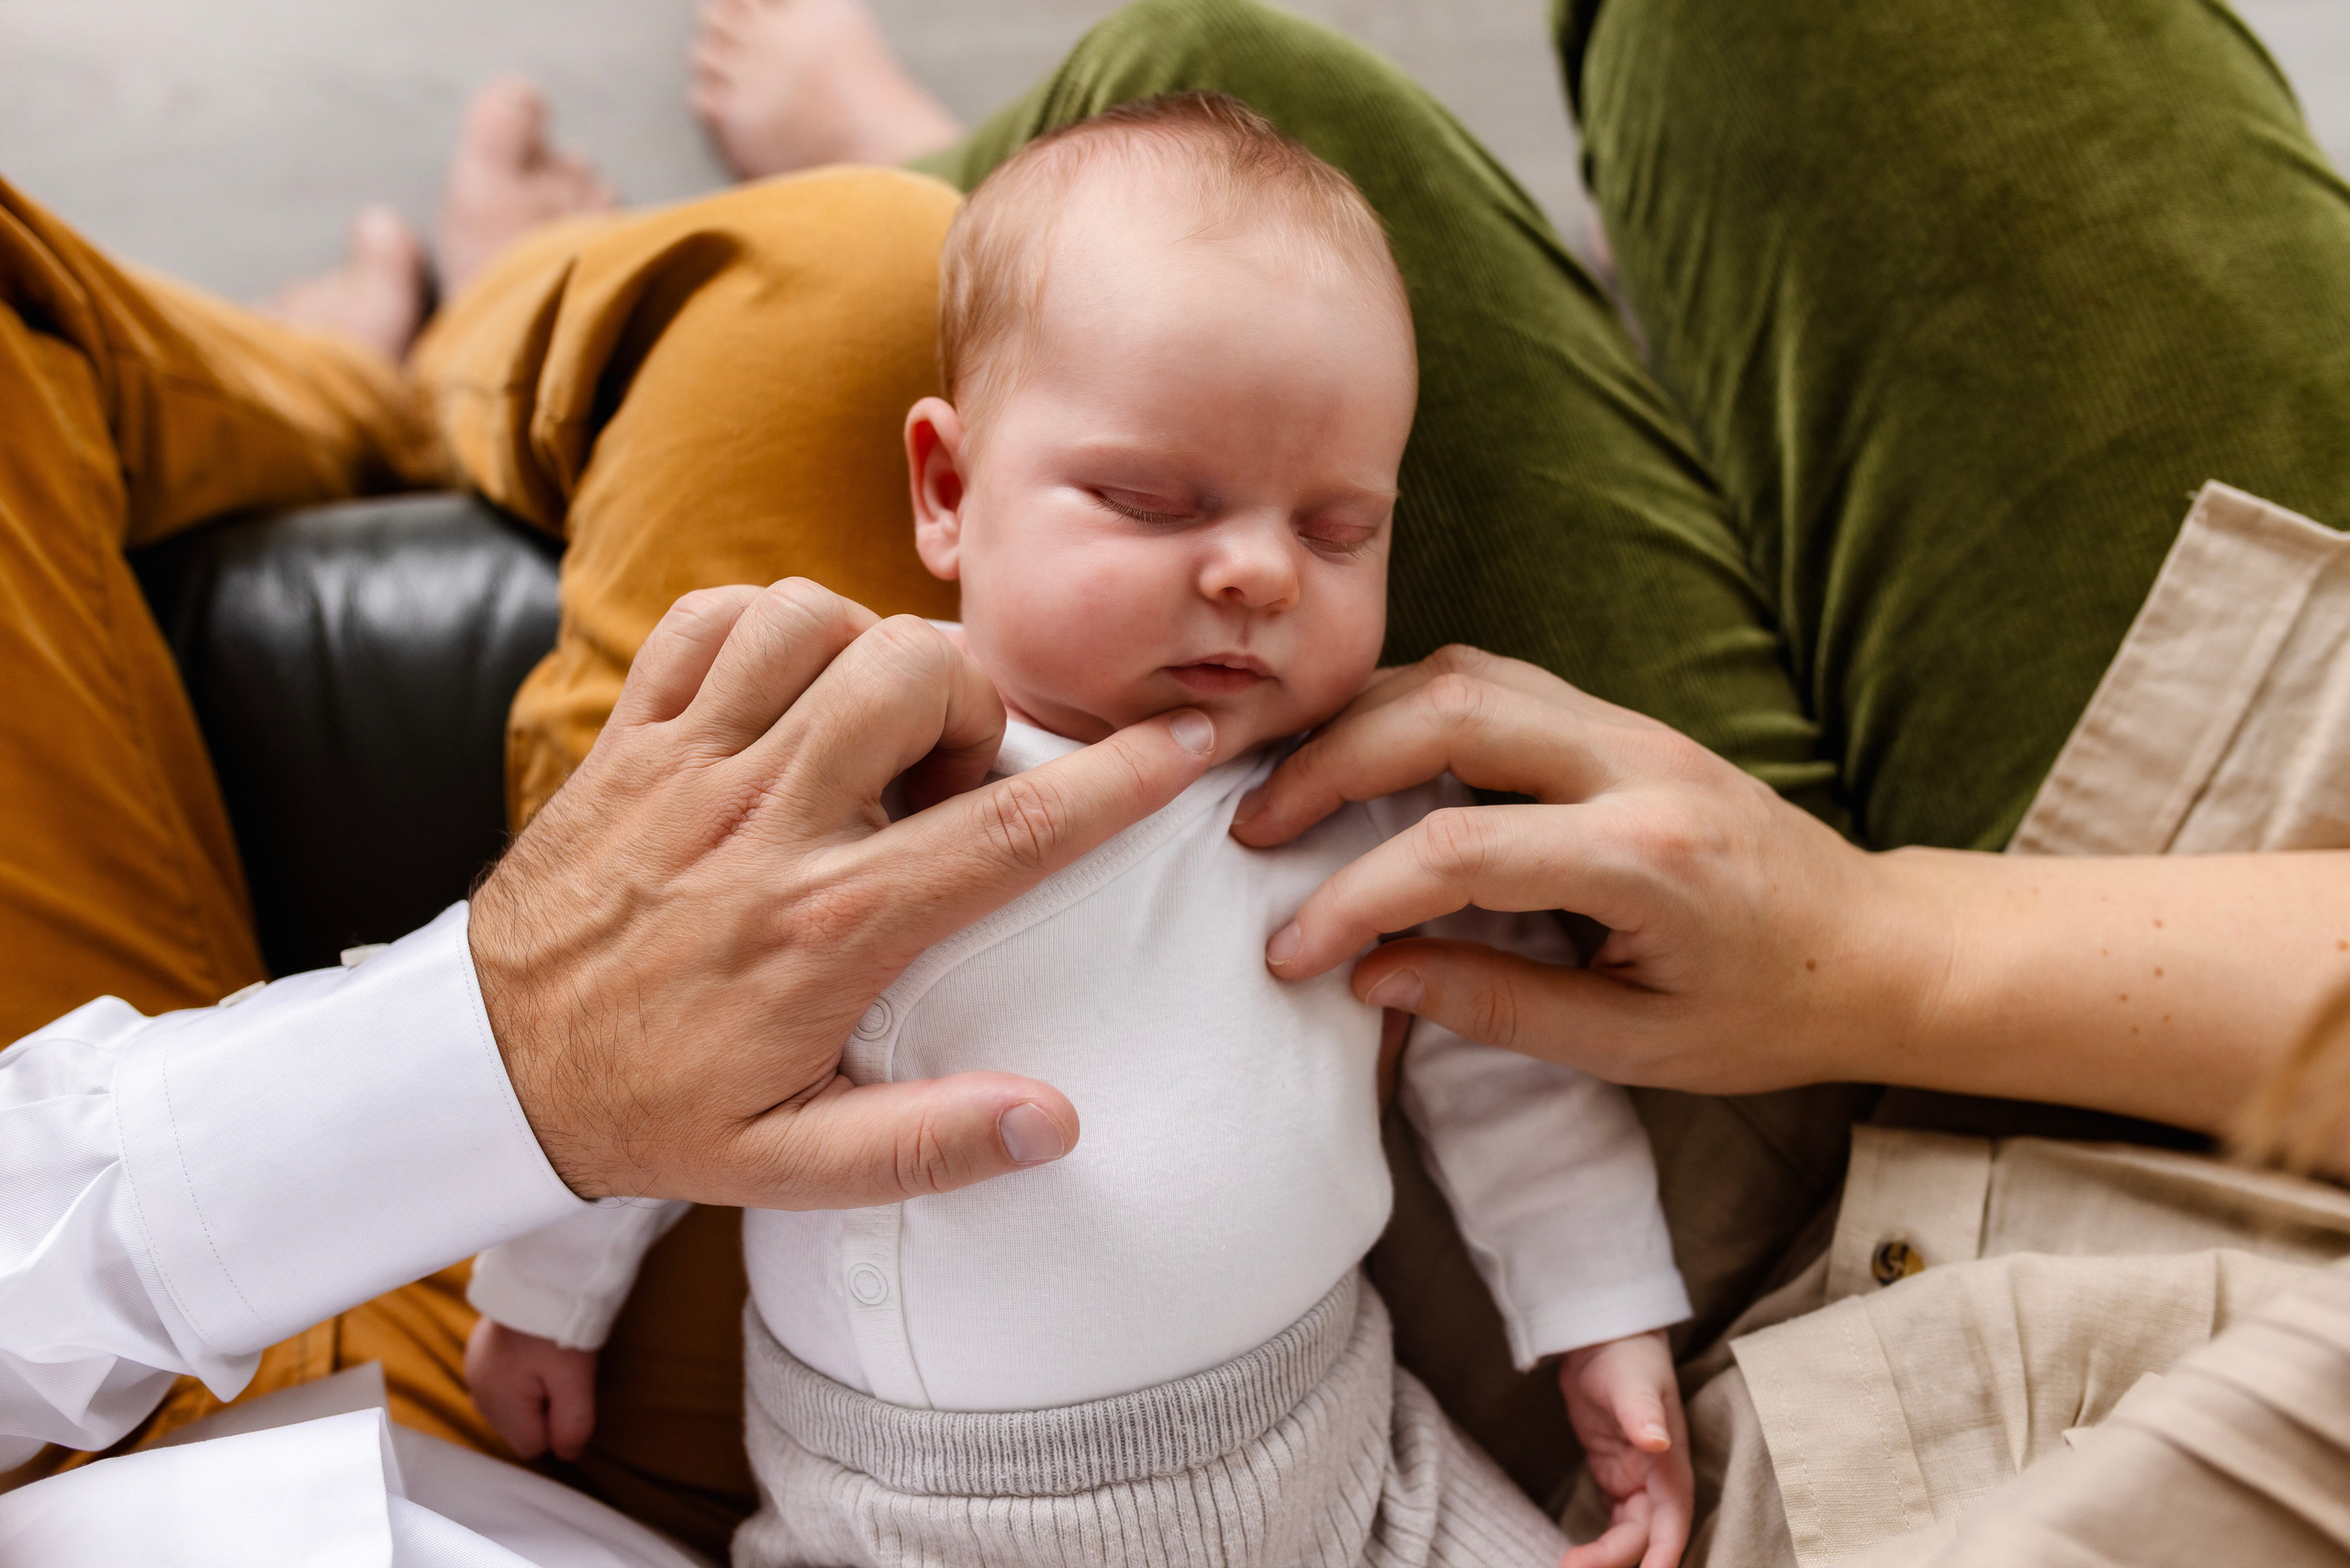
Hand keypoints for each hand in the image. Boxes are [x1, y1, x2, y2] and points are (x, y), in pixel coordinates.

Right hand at [464, 1318, 597, 1461]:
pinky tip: (532, 1348)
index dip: (557, 1424)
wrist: (538, 1275)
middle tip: (560, 1370)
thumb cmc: (558, 1329)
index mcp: (499, 1405)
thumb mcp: (575, 1379)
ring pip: (509, 1404)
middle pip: (517, 1426)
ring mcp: (474, 1370)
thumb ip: (572, 1423)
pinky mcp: (478, 1351)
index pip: (532, 1445)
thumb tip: (567, 1456)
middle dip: (542, 1409)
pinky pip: (501, 1380)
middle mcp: (478, 1393)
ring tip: (547, 1357)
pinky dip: (518, 1373)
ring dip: (530, 1391)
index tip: (568, 1390)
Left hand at [471, 578, 1215, 1203]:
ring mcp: (687, 766)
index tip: (1181, 743)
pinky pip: (704, 618)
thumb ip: (928, 1144)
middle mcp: (763, 824)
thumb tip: (1055, 1122)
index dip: (1113, 777)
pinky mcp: (626, 737)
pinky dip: (760, 623)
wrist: (481, 1073)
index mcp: (825, 926)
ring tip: (869, 723)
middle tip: (951, 769)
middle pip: (913, 673)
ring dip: (867, 648)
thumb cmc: (649, 1113)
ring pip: (809, 618)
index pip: (1005, 830)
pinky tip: (783, 687)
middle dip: (970, 695)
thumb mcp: (791, 1163)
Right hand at [1233, 646, 1921, 1095]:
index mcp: (1649, 857)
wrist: (1873, 945)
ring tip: (1288, 790)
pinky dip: (1409, 707)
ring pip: (1466, 672)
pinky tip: (1362, 760)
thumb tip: (1371, 978)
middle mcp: (1637, 764)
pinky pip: (1494, 680)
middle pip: (1450, 710)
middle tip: (1254, 833)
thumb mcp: (1636, 1047)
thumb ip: (1499, 1005)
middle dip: (1329, 764)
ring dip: (1360, 720)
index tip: (1290, 952)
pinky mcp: (1619, 719)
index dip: (1356, 898)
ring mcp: (1630, 726)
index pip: (1461, 848)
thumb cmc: (1765, 1011)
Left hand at [1557, 1331, 1690, 1567]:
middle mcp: (1658, 1479)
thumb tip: (1658, 1441)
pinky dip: (1600, 1544)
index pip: (1673, 1519)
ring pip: (1628, 1535)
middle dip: (1618, 1560)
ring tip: (1568, 1567)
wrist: (1604, 1337)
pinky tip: (1576, 1557)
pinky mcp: (1614, 1476)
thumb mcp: (1632, 1382)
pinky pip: (1614, 1523)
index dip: (1663, 1553)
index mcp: (1670, 1462)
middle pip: (1645, 1535)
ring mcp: (1636, 1480)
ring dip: (1606, 1558)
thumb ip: (1643, 1413)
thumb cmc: (1626, 1355)